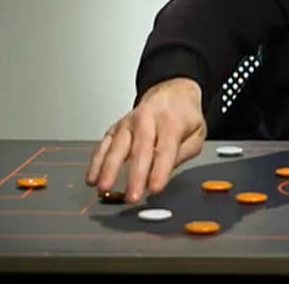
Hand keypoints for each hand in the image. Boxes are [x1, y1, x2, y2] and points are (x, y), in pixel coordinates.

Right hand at [85, 77, 206, 202]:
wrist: (172, 92)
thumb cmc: (184, 117)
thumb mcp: (196, 134)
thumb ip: (182, 154)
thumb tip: (163, 174)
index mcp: (172, 121)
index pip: (165, 148)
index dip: (160, 170)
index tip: (154, 188)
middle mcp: (147, 119)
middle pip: (140, 148)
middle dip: (135, 174)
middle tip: (131, 196)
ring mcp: (129, 122)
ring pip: (118, 145)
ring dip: (109, 168)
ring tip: (104, 188)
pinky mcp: (116, 127)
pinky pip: (104, 144)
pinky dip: (96, 161)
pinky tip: (92, 178)